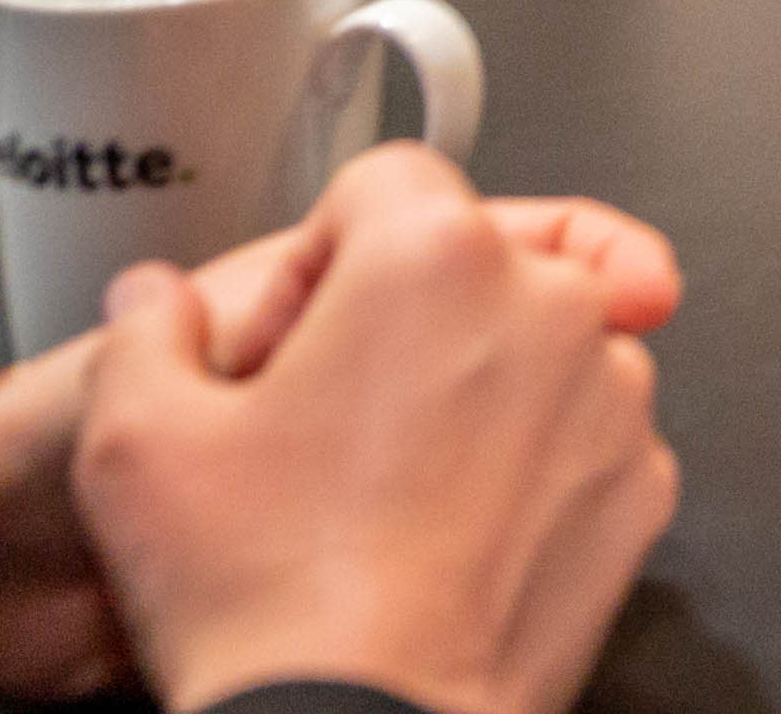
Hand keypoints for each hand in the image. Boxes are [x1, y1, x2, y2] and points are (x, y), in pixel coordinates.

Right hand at [75, 144, 681, 713]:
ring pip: (533, 344)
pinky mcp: (644, 485)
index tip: (290, 337)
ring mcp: (613, 398)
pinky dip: (529, 461)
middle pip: (467, 260)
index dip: (319, 257)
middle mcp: (549, 308)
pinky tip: (445, 529)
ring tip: (383, 484)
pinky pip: (580, 434)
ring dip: (473, 383)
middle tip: (328, 415)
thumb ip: (144, 333)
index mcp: (434, 259)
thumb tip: (155, 303)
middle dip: (401, 317)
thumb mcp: (136, 441)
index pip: (383, 183)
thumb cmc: (264, 596)